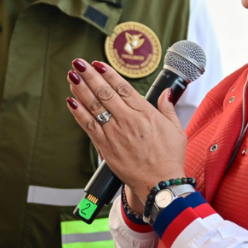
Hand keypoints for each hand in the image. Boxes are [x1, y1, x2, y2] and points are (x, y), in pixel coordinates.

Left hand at [66, 59, 186, 202]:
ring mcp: (115, 133)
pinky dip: (79, 113)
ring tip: (72, 76)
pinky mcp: (105, 147)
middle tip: (79, 63)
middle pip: (105, 92)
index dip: (108, 74)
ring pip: (94, 106)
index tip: (98, 64)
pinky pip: (88, 126)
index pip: (123, 87)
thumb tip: (167, 93)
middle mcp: (128, 120)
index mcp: (145, 113)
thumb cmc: (169, 159)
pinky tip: (71, 101)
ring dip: (81, 89)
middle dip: (90, 75)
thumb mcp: (176, 130)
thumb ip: (168, 109)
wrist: (160, 184)